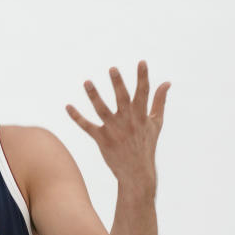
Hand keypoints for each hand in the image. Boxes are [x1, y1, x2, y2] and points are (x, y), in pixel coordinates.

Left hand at [66, 61, 169, 195]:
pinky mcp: (102, 139)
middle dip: (118, 83)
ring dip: (94, 96)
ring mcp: (114, 130)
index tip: (141, 62)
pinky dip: (76, 117)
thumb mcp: (156, 123)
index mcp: (141, 116)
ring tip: (87, 82)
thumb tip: (167, 82)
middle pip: (122, 99)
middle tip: (112, 68)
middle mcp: (128, 121)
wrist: (137, 172)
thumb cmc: (146, 145)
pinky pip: (87, 126)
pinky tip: (67, 106)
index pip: (143, 93)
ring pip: (102, 110)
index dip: (143, 77)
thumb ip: (160, 101)